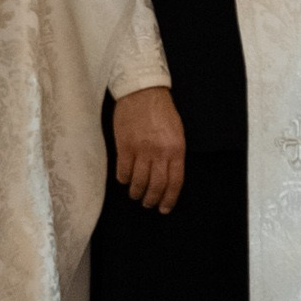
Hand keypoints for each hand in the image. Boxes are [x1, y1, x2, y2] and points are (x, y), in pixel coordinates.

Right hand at [111, 86, 184, 212]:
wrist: (143, 92)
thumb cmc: (162, 112)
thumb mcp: (177, 133)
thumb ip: (174, 154)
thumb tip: (169, 176)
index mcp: (176, 149)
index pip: (175, 182)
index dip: (169, 199)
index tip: (164, 208)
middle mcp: (160, 152)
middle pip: (156, 185)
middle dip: (151, 199)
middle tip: (148, 204)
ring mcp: (141, 150)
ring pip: (138, 181)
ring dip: (136, 192)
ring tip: (135, 195)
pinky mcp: (124, 146)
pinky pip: (123, 170)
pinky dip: (123, 179)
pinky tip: (124, 180)